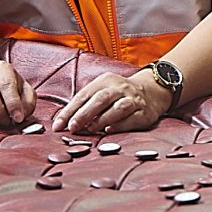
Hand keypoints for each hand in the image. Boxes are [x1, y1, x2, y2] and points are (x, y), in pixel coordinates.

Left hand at [52, 72, 169, 133]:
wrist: (153, 90)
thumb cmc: (119, 94)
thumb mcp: (102, 90)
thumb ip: (86, 104)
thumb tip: (64, 122)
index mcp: (105, 81)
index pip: (84, 95)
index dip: (69, 111)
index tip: (58, 125)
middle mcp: (120, 88)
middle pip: (101, 99)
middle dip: (85, 113)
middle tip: (72, 127)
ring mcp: (134, 99)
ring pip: (119, 107)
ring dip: (103, 119)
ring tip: (91, 129)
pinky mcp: (145, 112)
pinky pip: (132, 118)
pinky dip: (120, 125)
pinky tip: (110, 130)